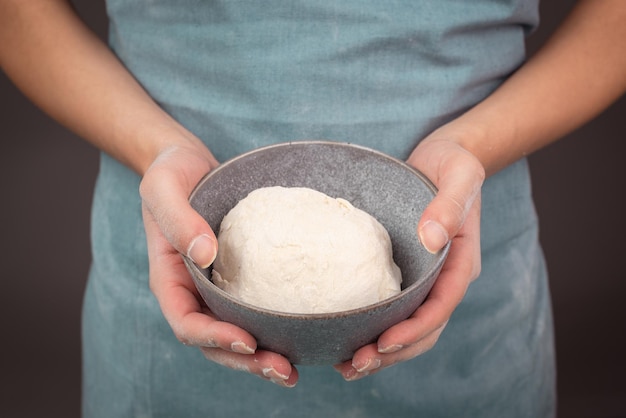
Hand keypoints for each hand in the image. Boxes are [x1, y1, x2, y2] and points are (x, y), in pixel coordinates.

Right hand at [140, 141, 298, 386]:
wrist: (187, 163)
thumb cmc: (170, 172)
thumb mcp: (163, 187)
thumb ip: (178, 219)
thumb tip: (206, 254)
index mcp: (171, 279)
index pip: (186, 322)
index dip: (215, 338)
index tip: (248, 340)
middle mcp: (194, 291)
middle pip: (215, 342)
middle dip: (246, 361)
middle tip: (284, 371)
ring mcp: (217, 288)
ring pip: (237, 334)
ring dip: (263, 357)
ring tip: (293, 370)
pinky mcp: (239, 277)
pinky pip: (254, 309)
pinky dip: (274, 328)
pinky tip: (302, 335)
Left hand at [334, 129, 483, 379]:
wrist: (444, 155)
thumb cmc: (455, 163)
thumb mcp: (460, 175)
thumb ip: (449, 205)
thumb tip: (430, 240)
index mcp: (460, 262)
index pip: (441, 307)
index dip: (415, 331)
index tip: (384, 343)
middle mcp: (442, 276)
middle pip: (423, 328)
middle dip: (392, 352)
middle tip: (355, 365)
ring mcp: (423, 276)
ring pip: (406, 325)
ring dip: (380, 351)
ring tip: (346, 365)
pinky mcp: (403, 270)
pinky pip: (390, 306)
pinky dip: (371, 326)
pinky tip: (344, 336)